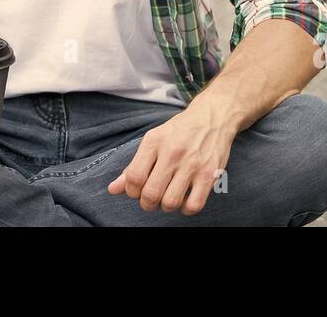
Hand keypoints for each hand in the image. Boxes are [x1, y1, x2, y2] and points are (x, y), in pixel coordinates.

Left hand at [106, 102, 235, 214]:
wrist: (213, 117)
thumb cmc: (179, 131)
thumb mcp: (153, 140)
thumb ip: (132, 166)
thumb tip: (113, 189)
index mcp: (154, 142)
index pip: (134, 177)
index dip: (131, 191)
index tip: (137, 190)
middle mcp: (172, 153)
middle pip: (150, 194)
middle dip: (146, 203)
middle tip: (151, 198)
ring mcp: (192, 164)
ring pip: (170, 202)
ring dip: (165, 206)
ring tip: (167, 197)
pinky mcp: (210, 174)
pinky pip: (194, 205)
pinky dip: (185, 209)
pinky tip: (184, 201)